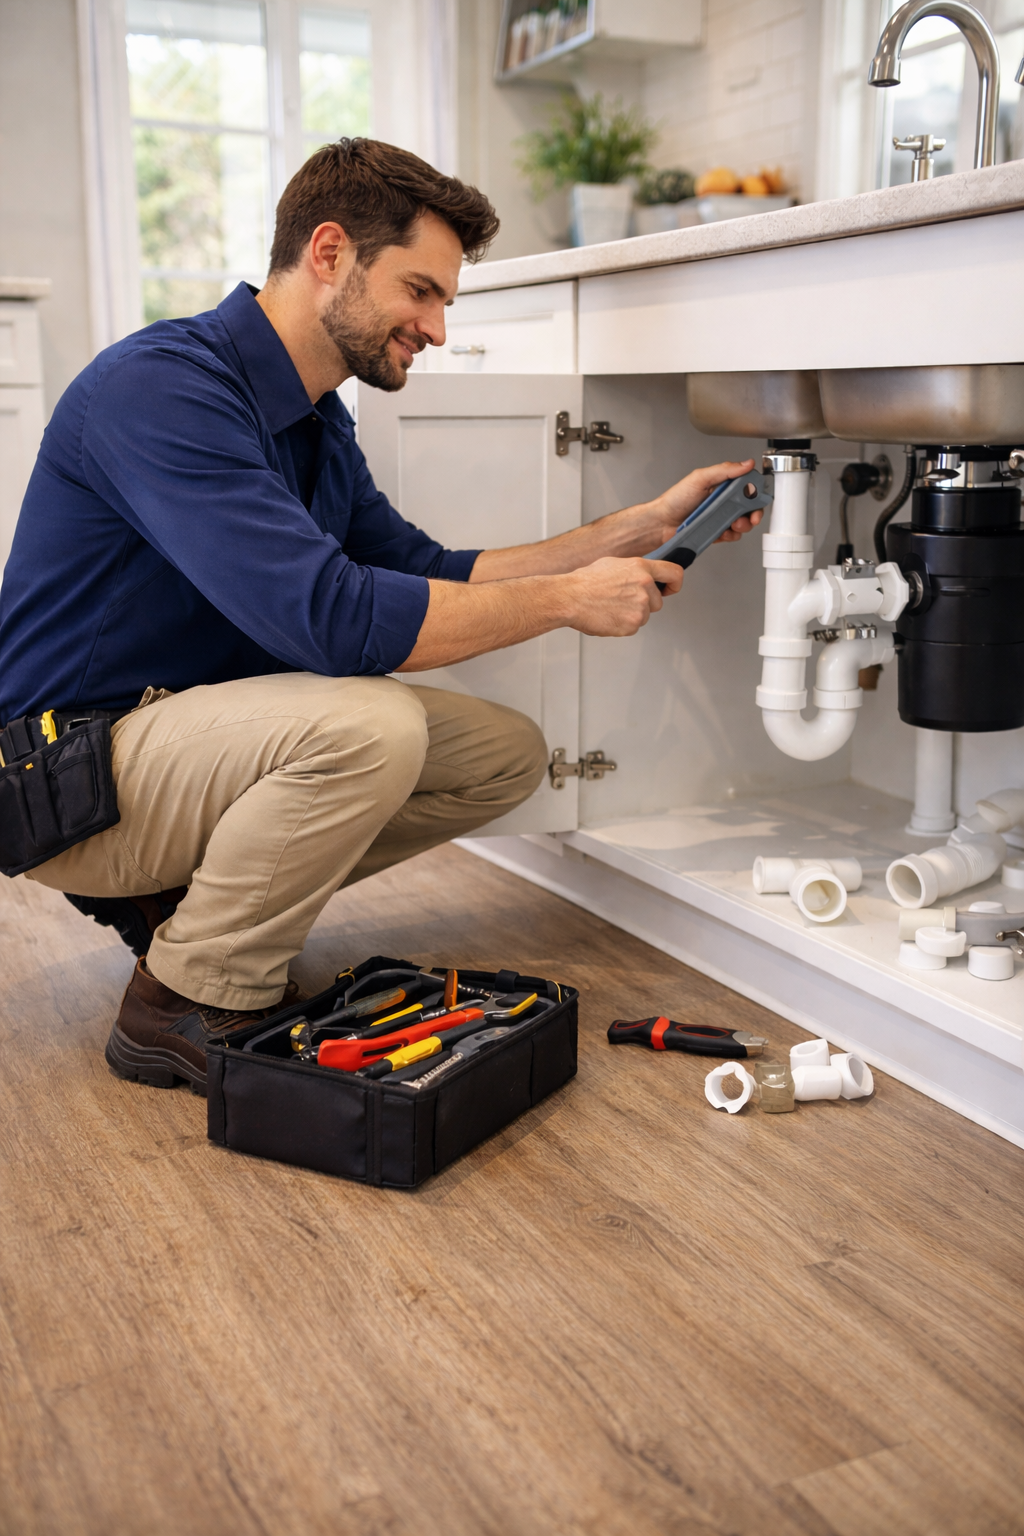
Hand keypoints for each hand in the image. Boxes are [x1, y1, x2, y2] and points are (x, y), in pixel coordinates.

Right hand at [563, 556, 682, 636]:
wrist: (570, 598)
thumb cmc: (585, 582)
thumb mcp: (614, 564)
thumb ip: (635, 570)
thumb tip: (642, 575)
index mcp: (641, 568)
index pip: (674, 573)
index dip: (674, 584)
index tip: (670, 589)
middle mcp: (644, 586)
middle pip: (658, 601)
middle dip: (645, 604)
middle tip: (623, 600)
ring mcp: (640, 607)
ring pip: (645, 616)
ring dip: (632, 615)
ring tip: (611, 607)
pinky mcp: (632, 625)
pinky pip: (633, 628)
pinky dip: (623, 625)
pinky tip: (609, 616)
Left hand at [617, 459, 761, 554]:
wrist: (661, 524)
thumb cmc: (675, 500)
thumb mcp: (700, 478)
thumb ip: (724, 470)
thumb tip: (745, 464)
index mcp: (720, 485)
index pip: (746, 486)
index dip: (756, 492)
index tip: (758, 498)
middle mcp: (721, 501)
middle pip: (748, 507)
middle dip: (753, 513)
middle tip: (751, 517)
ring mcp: (719, 517)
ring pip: (742, 522)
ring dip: (743, 525)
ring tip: (734, 525)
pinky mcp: (715, 532)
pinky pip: (731, 535)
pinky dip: (732, 535)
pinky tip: (725, 533)